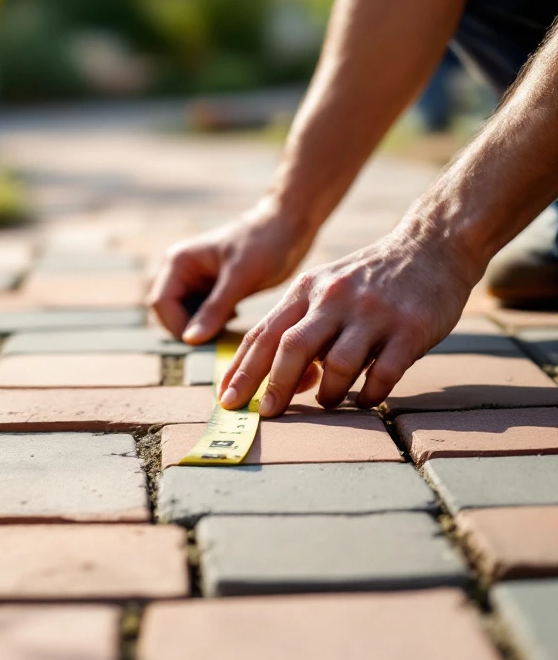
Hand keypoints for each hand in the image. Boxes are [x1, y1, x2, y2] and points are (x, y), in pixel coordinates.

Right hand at [148, 202, 315, 343]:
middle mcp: (180, 271)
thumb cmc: (265, 243)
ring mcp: (194, 281)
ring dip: (203, 327)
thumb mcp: (240, 278)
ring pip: (185, 317)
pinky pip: (201, 315)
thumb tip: (189, 340)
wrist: (289, 226)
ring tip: (230, 320)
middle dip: (190, 328)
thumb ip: (213, 309)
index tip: (205, 341)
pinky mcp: (210, 290)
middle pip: (169, 313)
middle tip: (220, 334)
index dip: (177, 325)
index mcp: (178, 262)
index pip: (161, 303)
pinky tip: (235, 313)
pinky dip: (214, 322)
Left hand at [218, 221, 478, 416]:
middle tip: (266, 414)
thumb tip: (282, 383)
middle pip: (292, 347)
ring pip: (338, 364)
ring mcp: (373, 313)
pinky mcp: (410, 329)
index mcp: (306, 290)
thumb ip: (301, 329)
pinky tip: (366, 399)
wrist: (432, 246)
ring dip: (328, 393)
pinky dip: (370, 394)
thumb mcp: (325, 289)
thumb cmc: (368, 279)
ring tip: (327, 402)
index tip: (226, 399)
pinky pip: (383, 373)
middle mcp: (335, 299)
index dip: (242, 369)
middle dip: (273, 385)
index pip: (263, 334)